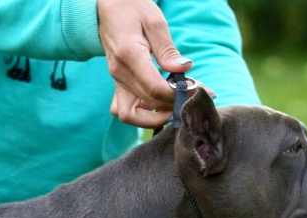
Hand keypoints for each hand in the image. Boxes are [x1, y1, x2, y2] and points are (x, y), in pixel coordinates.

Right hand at [97, 0, 191, 127]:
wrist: (108, 8)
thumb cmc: (133, 9)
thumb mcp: (155, 22)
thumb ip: (167, 50)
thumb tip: (184, 69)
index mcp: (129, 55)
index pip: (153, 88)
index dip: (177, 94)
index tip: (198, 90)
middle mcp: (119, 73)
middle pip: (147, 102)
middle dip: (174, 105)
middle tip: (194, 98)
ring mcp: (116, 81)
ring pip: (131, 114)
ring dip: (154, 117)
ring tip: (175, 107)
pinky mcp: (117, 84)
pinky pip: (124, 110)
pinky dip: (141, 115)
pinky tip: (159, 106)